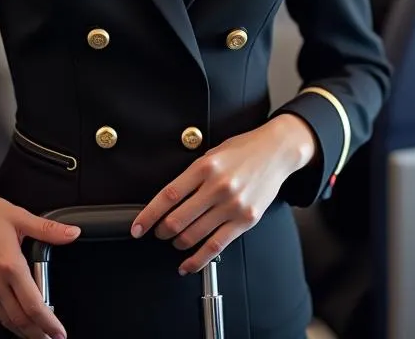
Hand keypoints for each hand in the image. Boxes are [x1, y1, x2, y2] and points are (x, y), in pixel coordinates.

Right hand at [0, 169, 79, 338]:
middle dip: (37, 333)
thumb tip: (73, 233)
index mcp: (9, 265)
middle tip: (51, 338)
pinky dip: (5, 319)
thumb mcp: (19, 216)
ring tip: (36, 332)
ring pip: (4, 320)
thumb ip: (48, 230)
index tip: (60, 333)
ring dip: (22, 329)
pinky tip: (14, 318)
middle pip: (20, 320)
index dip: (49, 323)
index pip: (33, 305)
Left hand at [131, 115, 316, 275]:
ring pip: (193, 236)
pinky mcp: (245, 221)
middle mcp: (218, 187)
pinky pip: (216, 246)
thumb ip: (192, 175)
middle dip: (161, 231)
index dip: (148, 215)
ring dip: (177, 243)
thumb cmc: (243, 150)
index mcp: (205, 167)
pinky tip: (187, 264)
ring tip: (174, 241)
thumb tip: (168, 200)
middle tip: (158, 232)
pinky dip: (197, 260)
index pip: (168, 196)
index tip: (138, 227)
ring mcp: (232, 205)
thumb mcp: (212, 154)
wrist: (276, 151)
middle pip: (178, 220)